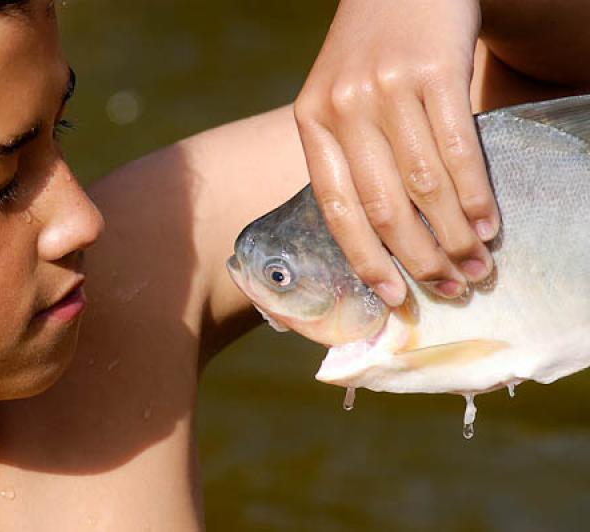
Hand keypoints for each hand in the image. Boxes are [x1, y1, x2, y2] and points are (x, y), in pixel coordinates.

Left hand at [294, 0, 498, 306]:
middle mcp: (345, 108)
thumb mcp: (335, 99)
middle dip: (419, 259)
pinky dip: (474, 195)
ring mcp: (388, 89)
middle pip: (384, 207)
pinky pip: (458, 148)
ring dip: (454, 237)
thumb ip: (346, 156)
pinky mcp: (435, 71)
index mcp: (311, 121)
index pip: (336, 208)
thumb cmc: (368, 55)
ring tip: (475, 267)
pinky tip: (486, 224)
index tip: (391, 296)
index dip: (366, 258)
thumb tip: (380, 235)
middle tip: (448, 289)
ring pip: (425, 185)